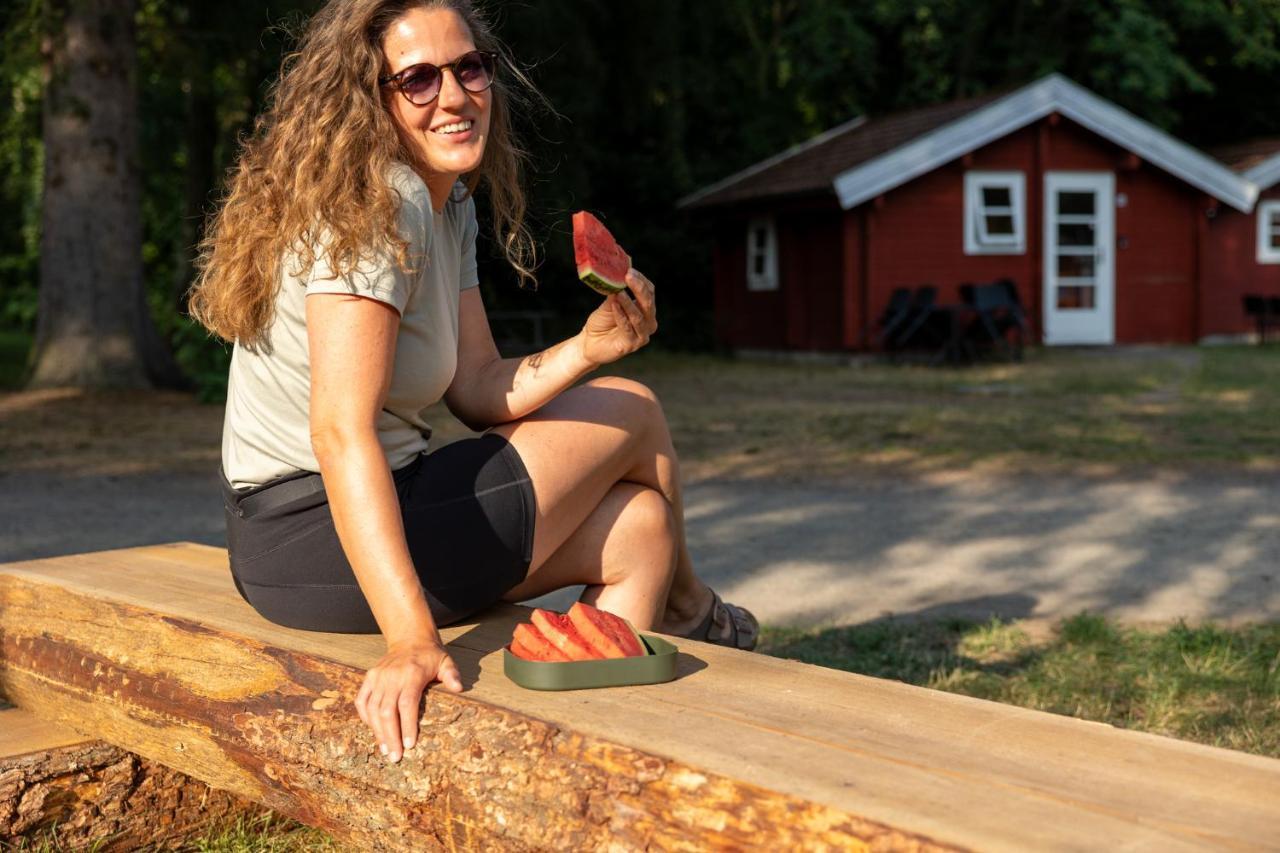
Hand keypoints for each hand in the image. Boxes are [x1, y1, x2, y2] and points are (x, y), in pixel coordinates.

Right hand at [354, 639, 462, 762]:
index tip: (409, 745)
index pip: (407, 703)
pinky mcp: (369, 678)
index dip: (407, 725)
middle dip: (390, 736)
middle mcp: (392, 676)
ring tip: (385, 750)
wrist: (409, 639)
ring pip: (373, 709)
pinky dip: (366, 718)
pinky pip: (362, 701)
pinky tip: (374, 732)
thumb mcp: (446, 661)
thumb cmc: (431, 656)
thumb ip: (452, 674)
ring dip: (378, 732)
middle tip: (395, 757)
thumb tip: (459, 688)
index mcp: (412, 674)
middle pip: (387, 711)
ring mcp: (378, 677)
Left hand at [579, 268, 657, 367]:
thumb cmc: (601, 323)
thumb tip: (618, 276)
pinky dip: (621, 316)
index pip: (650, 292)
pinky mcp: (631, 345)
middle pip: (648, 304)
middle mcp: (649, 323)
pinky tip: (614, 305)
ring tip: (619, 292)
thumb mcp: (609, 304)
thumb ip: (616, 293)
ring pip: (639, 317)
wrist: (589, 343)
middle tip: (628, 276)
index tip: (629, 270)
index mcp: (646, 311)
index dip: (641, 281)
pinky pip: (627, 328)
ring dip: (628, 303)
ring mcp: (642, 336)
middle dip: (638, 288)